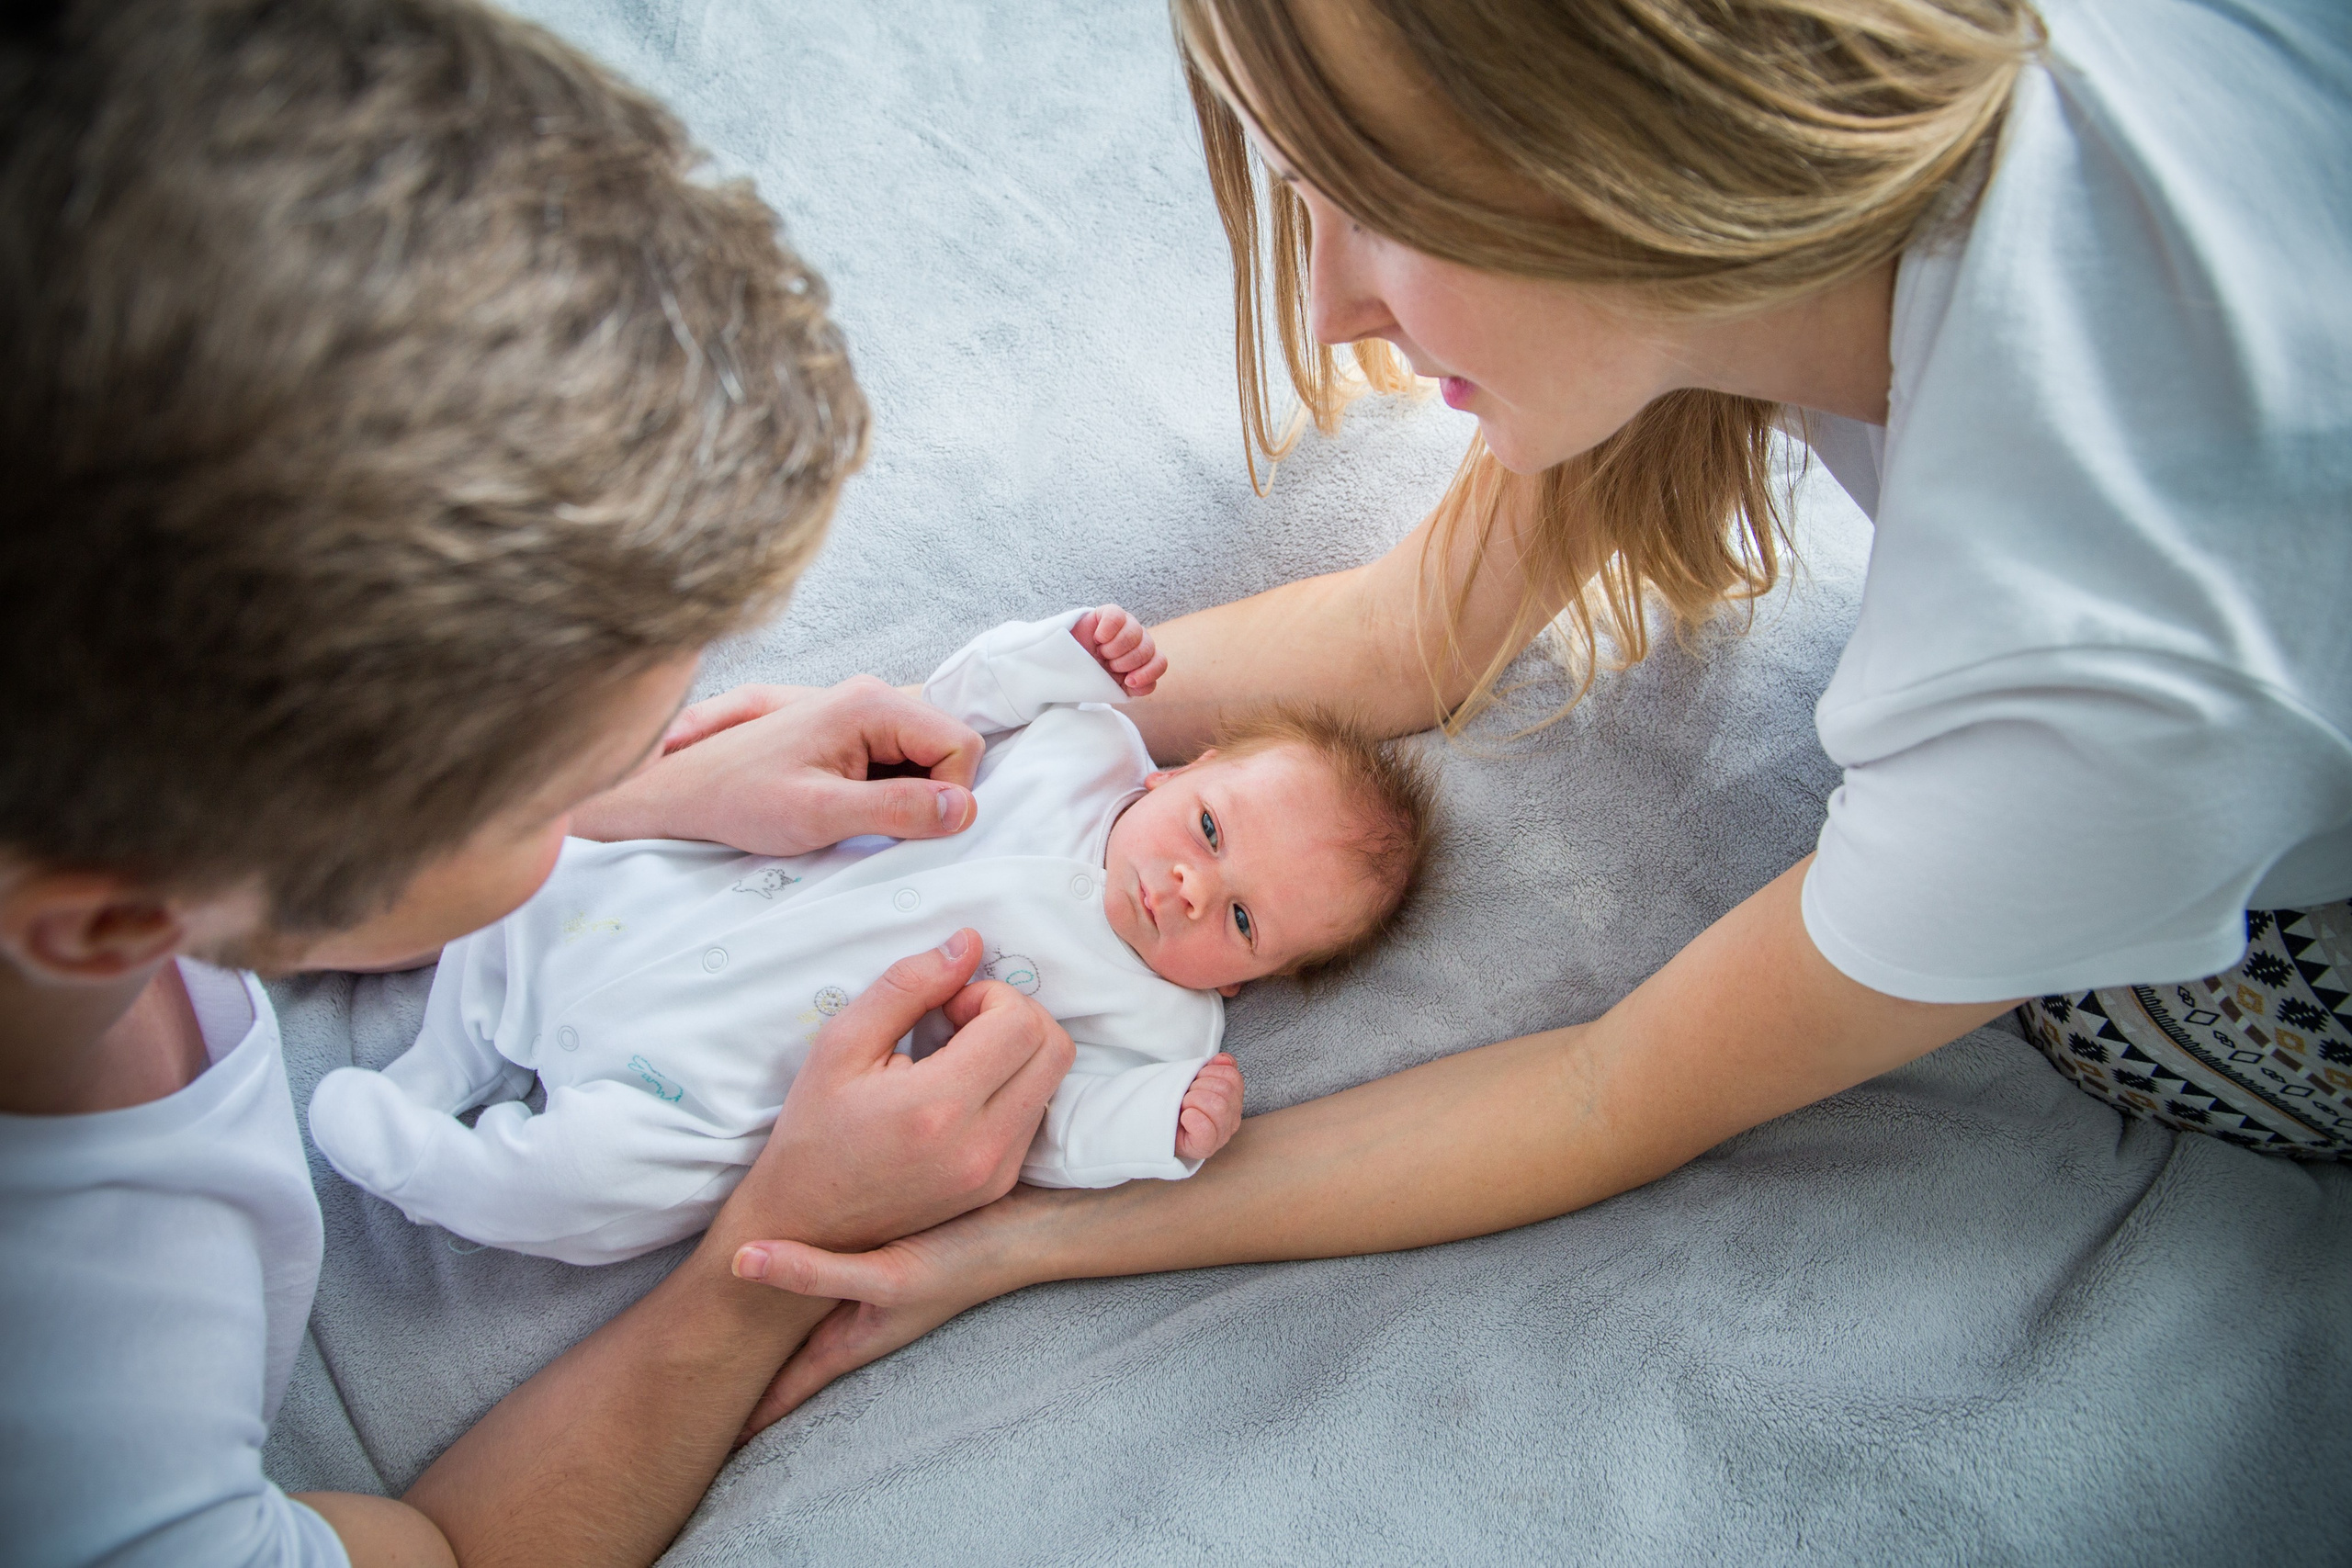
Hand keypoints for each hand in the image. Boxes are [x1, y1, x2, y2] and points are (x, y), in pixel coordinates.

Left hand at [571, 676, 985, 853]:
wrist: (682, 791)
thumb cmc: (739, 799)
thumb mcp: (821, 814)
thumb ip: (897, 810)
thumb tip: (964, 810)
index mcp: (870, 703)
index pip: (961, 744)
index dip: (949, 795)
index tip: (907, 827)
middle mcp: (872, 696)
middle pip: (946, 747)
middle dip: (928, 794)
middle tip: (876, 824)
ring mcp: (861, 712)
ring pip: (925, 758)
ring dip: (905, 796)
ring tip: (853, 816)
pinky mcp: (850, 732)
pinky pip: (899, 762)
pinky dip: (887, 793)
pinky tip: (849, 809)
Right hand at [709, 928, 1075, 1257]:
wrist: (806, 1221)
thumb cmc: (814, 1130)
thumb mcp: (841, 1044)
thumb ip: (908, 985)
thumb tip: (969, 943)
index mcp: (938, 1108)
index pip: (1020, 1023)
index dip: (988, 996)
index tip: (945, 1009)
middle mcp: (981, 1146)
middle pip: (1055, 1047)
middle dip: (1013, 1016)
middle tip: (957, 1025)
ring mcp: (996, 1173)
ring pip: (1053, 1080)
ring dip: (1016, 1051)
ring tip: (956, 1059)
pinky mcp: (1000, 1187)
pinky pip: (1035, 1114)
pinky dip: (1011, 1087)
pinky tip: (960, 1093)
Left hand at [730, 1185, 1063, 1444]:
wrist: (1028, 1228)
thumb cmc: (962, 1262)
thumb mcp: (885, 1275)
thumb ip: (813, 1272)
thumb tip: (739, 1263)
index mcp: (848, 1341)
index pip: (782, 1389)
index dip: (742, 1413)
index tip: (697, 1428)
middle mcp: (854, 1322)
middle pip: (784, 1360)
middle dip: (743, 1376)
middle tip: (691, 1380)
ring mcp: (868, 1294)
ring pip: (801, 1323)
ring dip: (767, 1336)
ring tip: (723, 1341)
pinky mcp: (880, 1259)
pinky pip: (823, 1278)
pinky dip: (795, 1280)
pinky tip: (787, 1261)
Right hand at [1072, 605, 1167, 695]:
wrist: (1069, 661)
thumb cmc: (1094, 674)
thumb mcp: (1114, 686)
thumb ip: (1132, 688)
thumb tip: (1136, 682)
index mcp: (1145, 659)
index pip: (1160, 663)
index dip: (1147, 674)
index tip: (1128, 682)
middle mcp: (1139, 640)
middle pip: (1147, 649)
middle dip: (1124, 663)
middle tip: (1107, 665)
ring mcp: (1127, 624)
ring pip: (1135, 633)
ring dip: (1114, 649)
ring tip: (1101, 653)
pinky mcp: (1110, 612)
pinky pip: (1116, 617)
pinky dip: (1107, 631)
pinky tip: (1098, 639)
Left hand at [1175, 1053, 1241, 1161]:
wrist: (1155, 1125)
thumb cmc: (1176, 1103)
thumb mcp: (1194, 1080)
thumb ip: (1213, 1068)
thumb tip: (1224, 1059)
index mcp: (1233, 1100)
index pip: (1232, 1076)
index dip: (1209, 1072)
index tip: (1195, 1080)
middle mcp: (1232, 1119)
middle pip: (1225, 1090)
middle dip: (1198, 1087)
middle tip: (1185, 1095)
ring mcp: (1222, 1135)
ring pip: (1218, 1106)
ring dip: (1193, 1101)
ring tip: (1183, 1106)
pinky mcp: (1206, 1148)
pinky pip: (1207, 1131)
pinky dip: (1194, 1120)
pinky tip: (1185, 1117)